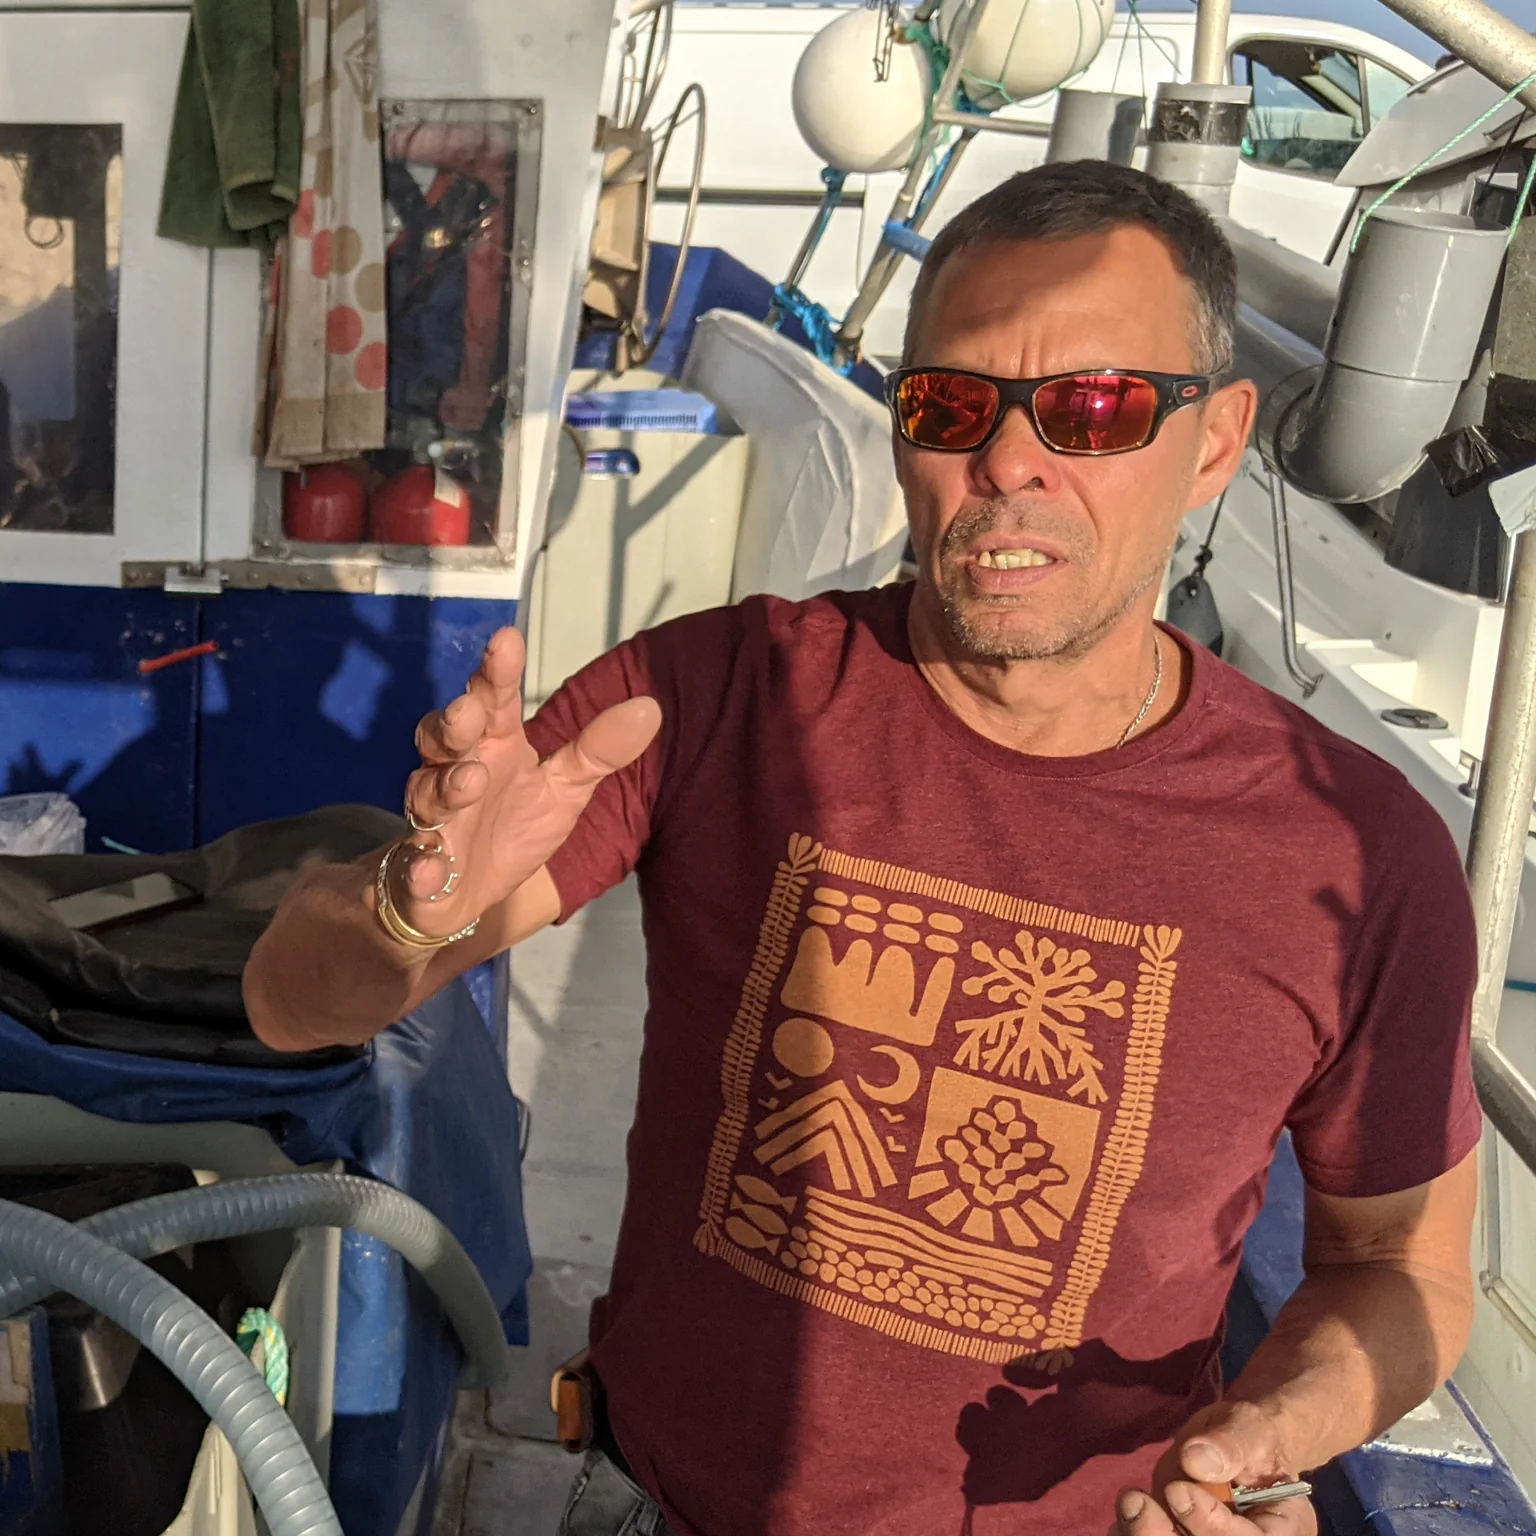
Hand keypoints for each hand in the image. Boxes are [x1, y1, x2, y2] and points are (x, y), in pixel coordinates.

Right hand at [394, 626, 660, 937]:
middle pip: (446, 737)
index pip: (493, 700)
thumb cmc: (514, 826)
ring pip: (429, 795)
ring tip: (470, 781)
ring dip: (446, 787)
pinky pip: (418, 868)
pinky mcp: (422, 871)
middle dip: (453, 723)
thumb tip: (650, 707)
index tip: (506, 638)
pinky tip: (431, 870)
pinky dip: (423, 869)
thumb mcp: (565, 788)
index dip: (497, 671)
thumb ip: (599, 749)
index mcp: (495, 746)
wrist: (472, 892)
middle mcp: (455, 772)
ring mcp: (434, 821)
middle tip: (469, 712)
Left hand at [1110, 1402, 1316, 1535]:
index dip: (1210, 1526)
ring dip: (1143, 1534)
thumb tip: (1196, 1460)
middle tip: (1133, 1502)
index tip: (1177, 1491)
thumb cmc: (1248, 1437)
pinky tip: (1118, 1526)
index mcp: (1283, 1534)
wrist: (1230, 1446)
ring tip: (1127, 1503)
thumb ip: (1229, 1445)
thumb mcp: (1248, 1429)